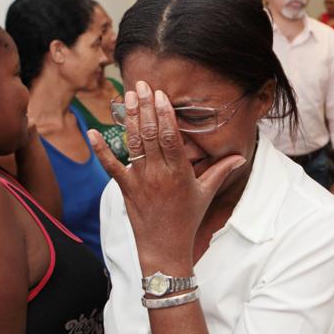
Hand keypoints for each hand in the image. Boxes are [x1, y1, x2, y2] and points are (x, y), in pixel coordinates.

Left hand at [88, 81, 245, 272]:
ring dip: (128, 119)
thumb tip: (240, 157)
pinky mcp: (125, 188)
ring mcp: (140, 181)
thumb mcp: (206, 193)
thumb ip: (222, 171)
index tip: (160, 95)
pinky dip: (101, 149)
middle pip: (150, 134)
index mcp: (179, 172)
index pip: (170, 137)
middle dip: (144, 108)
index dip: (164, 115)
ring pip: (133, 144)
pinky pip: (111, 166)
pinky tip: (93, 132)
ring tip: (125, 96)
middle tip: (141, 86)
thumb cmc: (187, 219)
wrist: (165, 248)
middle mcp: (158, 174)